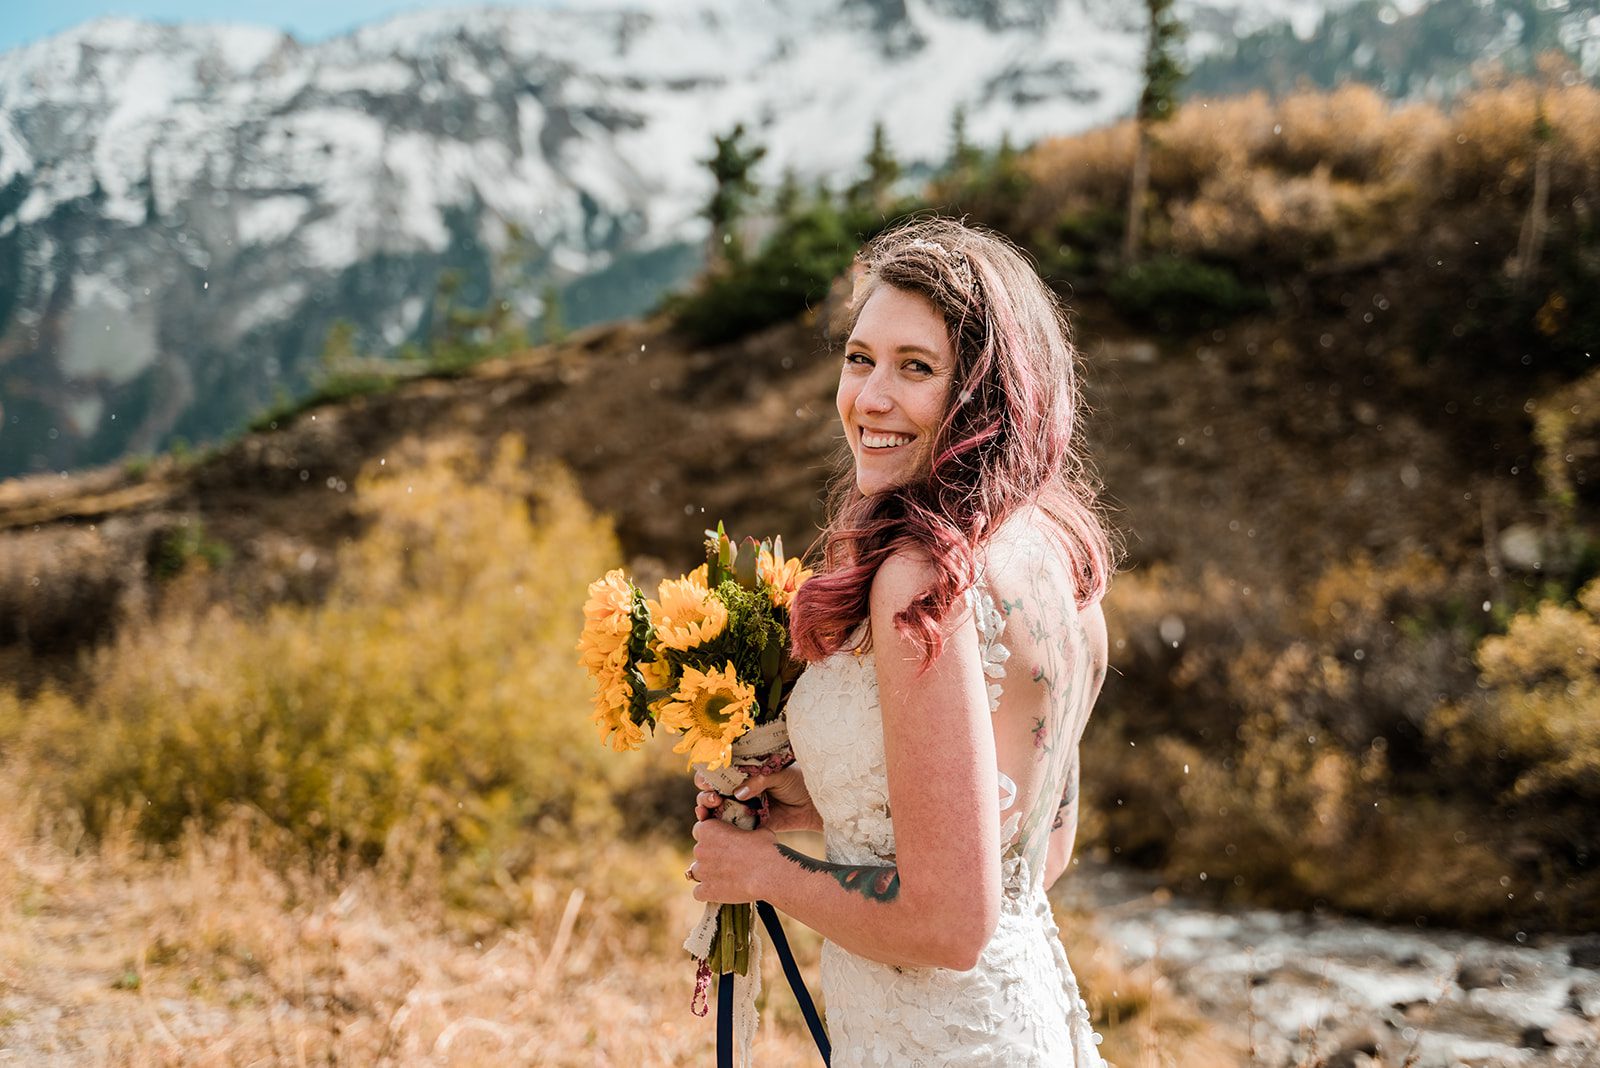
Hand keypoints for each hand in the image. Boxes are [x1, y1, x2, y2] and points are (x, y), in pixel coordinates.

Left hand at [690, 818, 776, 903]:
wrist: (768, 872)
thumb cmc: (765, 848)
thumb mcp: (756, 831)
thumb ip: (744, 832)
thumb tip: (749, 835)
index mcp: (708, 829)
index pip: (699, 830)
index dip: (711, 836)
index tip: (722, 841)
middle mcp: (700, 849)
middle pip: (699, 852)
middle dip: (710, 856)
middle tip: (729, 861)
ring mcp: (701, 871)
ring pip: (697, 872)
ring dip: (708, 874)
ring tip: (726, 877)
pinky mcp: (706, 890)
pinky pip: (699, 893)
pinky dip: (707, 892)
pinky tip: (721, 891)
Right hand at [695, 765, 819, 832]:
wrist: (813, 805)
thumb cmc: (797, 782)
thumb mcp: (779, 775)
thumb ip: (759, 780)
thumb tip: (738, 793)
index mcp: (743, 772)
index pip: (719, 771)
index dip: (708, 775)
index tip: (708, 781)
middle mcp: (738, 789)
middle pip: (711, 791)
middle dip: (706, 794)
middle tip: (713, 797)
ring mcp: (741, 808)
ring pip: (715, 810)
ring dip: (706, 809)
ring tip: (711, 809)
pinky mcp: (748, 826)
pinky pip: (729, 828)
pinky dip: (718, 828)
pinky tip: (714, 827)